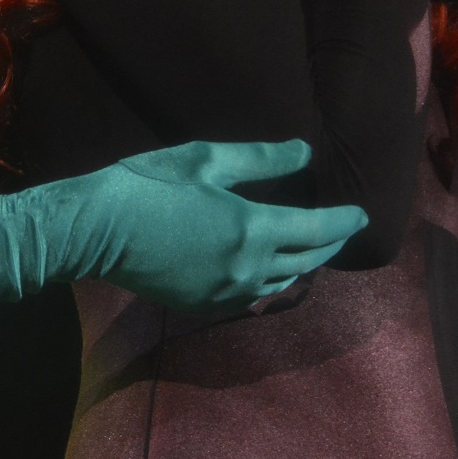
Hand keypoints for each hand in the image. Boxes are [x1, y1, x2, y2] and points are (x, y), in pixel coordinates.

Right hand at [60, 139, 367, 310]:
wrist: (96, 231)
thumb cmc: (151, 184)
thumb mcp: (207, 159)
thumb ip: (262, 159)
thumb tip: (305, 153)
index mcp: (252, 229)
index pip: (317, 230)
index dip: (343, 222)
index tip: (361, 214)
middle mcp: (247, 269)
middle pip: (305, 261)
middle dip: (329, 244)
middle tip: (342, 229)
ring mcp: (226, 293)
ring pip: (282, 283)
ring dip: (303, 264)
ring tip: (310, 247)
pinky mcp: (203, 305)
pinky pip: (253, 295)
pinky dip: (272, 280)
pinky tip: (269, 268)